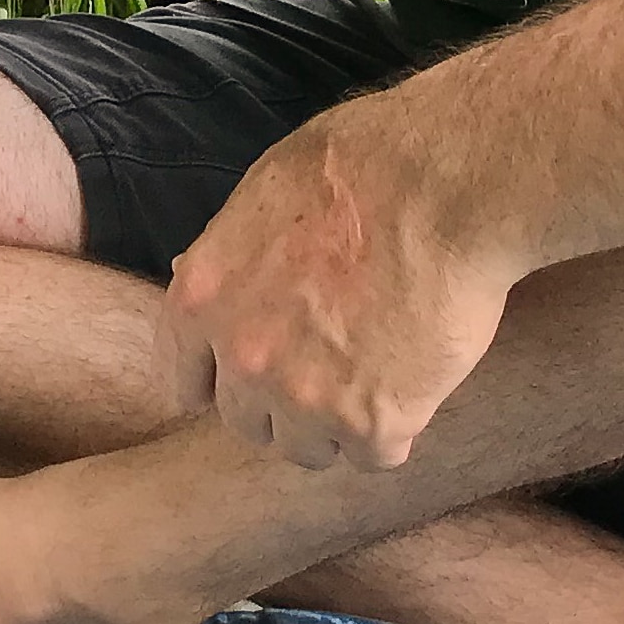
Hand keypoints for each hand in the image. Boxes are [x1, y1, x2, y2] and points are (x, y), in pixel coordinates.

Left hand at [157, 96, 521, 469]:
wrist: (440, 189)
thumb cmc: (356, 168)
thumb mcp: (261, 199)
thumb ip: (234, 260)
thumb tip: (221, 288)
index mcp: (201, 297)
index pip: (184, 379)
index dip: (221, 378)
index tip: (248, 377)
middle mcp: (240, 357)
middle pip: (245, 420)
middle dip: (279, 402)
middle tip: (323, 372)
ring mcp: (303, 398)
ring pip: (307, 448)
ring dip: (333, 426)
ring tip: (371, 381)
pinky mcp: (371, 423)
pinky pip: (375, 455)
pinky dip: (393, 430)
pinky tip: (412, 388)